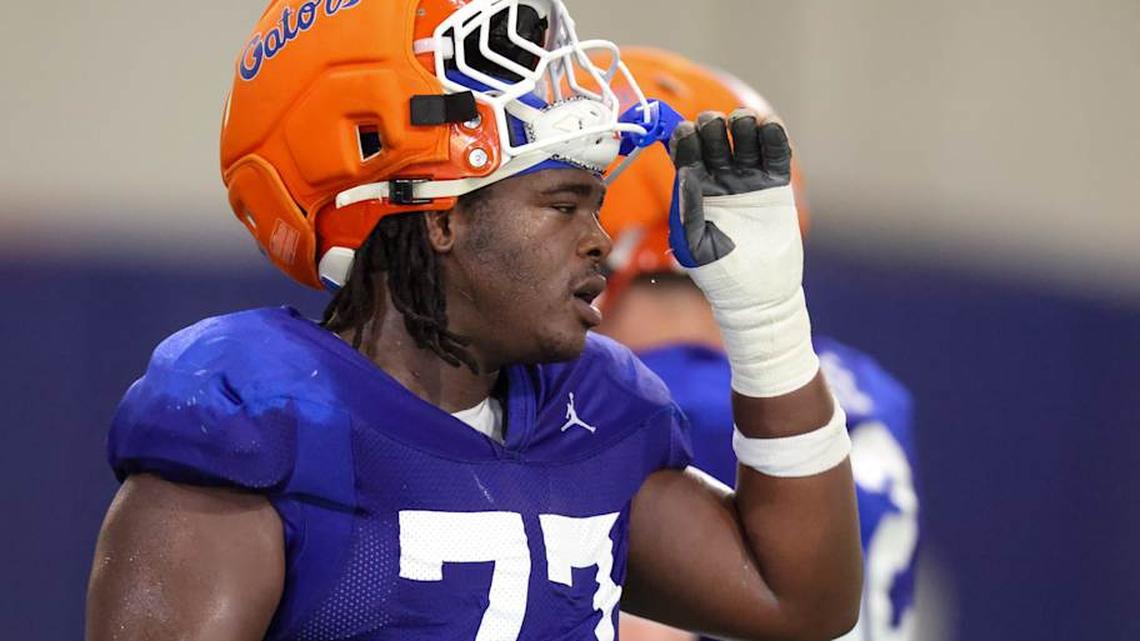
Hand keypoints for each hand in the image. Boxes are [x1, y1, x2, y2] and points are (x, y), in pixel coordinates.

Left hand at [665, 109, 813, 397]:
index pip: (685, 151)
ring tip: (745, 125)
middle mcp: (719, 178)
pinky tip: (768, 126)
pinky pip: (775, 152)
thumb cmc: (719, 274)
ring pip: (744, 137)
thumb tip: (686, 174)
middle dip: (713, 125)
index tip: (687, 132)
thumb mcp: (694, 246)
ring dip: (743, 122)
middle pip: (714, 136)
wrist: (759, 294)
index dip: (684, 136)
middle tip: (716, 128)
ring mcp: (747, 178)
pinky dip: (773, 135)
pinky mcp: (775, 184)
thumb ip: (688, 210)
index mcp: (693, 188)